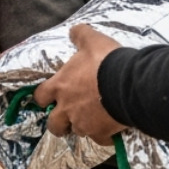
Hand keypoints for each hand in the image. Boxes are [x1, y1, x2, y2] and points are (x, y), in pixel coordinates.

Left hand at [35, 24, 125, 145]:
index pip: (40, 97)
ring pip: (76, 131)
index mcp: (61, 86)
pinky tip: (111, 129)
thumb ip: (80, 35)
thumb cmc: (106, 61)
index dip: (43, 98)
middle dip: (58, 122)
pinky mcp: (100, 133)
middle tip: (67, 118)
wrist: (127, 83)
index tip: (49, 98)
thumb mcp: (92, 41)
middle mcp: (67, 108)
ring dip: (82, 126)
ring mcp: (83, 123)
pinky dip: (103, 135)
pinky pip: (99, 139)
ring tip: (92, 121)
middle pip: (54, 124)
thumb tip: (73, 30)